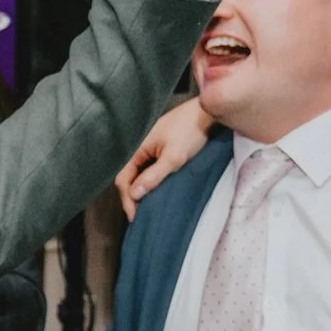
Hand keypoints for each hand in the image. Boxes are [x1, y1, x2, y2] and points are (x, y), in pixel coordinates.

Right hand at [117, 98, 213, 219]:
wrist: (208, 113)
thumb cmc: (191, 131)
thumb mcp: (174, 157)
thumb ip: (153, 176)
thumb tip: (134, 194)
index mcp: (136, 148)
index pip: (122, 179)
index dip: (127, 200)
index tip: (135, 217)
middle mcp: (138, 148)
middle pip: (128, 177)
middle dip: (132, 198)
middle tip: (141, 216)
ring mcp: (149, 148)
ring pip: (138, 174)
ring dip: (141, 190)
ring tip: (148, 207)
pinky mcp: (159, 148)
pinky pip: (148, 168)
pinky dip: (149, 181)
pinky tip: (157, 190)